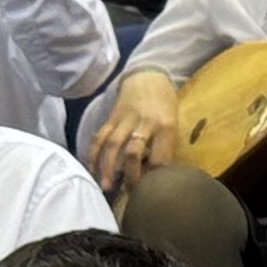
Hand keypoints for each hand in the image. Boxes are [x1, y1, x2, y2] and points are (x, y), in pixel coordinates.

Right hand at [87, 68, 184, 198]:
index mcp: (166, 126)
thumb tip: (157, 174)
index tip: (151, 191)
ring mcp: (125, 119)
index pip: (159, 157)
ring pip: (113, 145)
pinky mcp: (111, 117)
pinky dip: (94, 153)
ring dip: (107, 167)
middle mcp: (145, 123)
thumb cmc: (166, 103)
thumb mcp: (174, 122)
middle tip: (128, 192)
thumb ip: (165, 145)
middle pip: (133, 152)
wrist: (148, 75)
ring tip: (105, 186)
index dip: (154, 177)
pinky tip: (91, 168)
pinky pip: (100, 136)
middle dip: (129, 175)